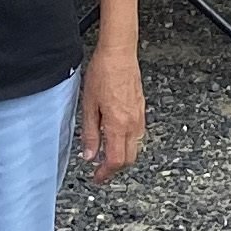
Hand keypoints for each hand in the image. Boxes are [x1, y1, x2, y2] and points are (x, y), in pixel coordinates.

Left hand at [81, 46, 146, 181]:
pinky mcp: (141, 108)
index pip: (116, 160)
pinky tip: (116, 135)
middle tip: (101, 170)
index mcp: (118, 124)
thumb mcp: (89, 106)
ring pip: (135, 147)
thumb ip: (90, 133)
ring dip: (122, 155)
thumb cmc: (103, 73)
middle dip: (115, 168)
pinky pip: (138, 133)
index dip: (106, 173)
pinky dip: (127, 141)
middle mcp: (132, 123)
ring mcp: (139, 116)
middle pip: (129, 158)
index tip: (97, 177)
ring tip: (106, 153)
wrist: (119, 53)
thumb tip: (89, 155)